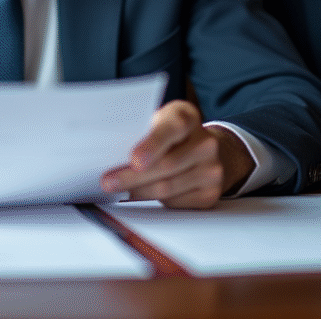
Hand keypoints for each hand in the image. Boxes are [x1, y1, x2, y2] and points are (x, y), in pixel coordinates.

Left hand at [100, 100, 253, 208]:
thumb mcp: (159, 122)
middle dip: (133, 176)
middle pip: (167, 164)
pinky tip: (140, 195)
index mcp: (188, 117)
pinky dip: (154, 201)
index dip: (153, 144)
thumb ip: (143, 133)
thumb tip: (112, 155)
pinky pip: (175, 202)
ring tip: (119, 191)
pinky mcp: (210, 193)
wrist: (205, 150)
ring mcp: (212, 169)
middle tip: (109, 182)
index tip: (134, 159)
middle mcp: (206, 143)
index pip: (173, 127)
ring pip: (168, 187)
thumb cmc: (171, 135)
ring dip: (138, 191)